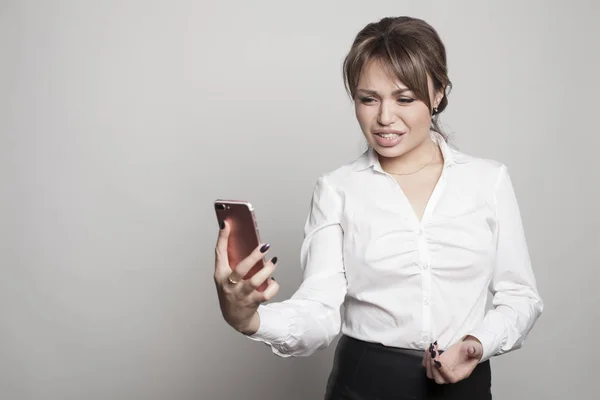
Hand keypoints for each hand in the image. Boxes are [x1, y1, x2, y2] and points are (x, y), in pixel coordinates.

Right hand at [213, 220, 279, 334]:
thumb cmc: (232, 292)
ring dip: (267, 270)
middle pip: (241, 268)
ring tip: (273, 261)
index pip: (219, 253)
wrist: (235, 318)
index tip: (227, 223)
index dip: (222, 238)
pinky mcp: (252, 303)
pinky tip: (273, 281)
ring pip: (255, 281)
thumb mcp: (227, 277)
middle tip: (264, 246)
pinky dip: (273, 286)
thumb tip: (249, 242)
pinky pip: (266, 293)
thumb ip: (234, 262)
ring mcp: (240, 295)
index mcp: (220, 274)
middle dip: (254, 256)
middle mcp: (229, 285)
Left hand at [422, 336, 482, 383]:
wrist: (466, 348)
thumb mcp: (475, 349)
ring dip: (428, 361)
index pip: (451, 378)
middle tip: (433, 352)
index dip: (444, 371)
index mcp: (461, 374)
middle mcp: (450, 375)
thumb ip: (474, 350)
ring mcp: (442, 371)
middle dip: (433, 366)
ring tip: (431, 348)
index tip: (438, 361)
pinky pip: (427, 365)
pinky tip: (430, 347)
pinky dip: (425, 357)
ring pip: (430, 373)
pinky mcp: (436, 365)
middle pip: (438, 379)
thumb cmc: (471, 351)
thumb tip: (471, 350)